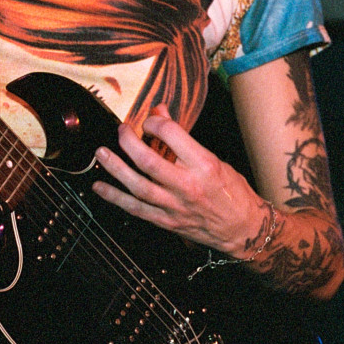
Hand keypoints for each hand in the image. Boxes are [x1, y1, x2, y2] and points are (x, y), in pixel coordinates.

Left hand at [91, 105, 267, 255]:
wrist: (243, 229)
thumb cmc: (233, 193)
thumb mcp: (215, 160)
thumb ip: (184, 141)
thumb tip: (160, 114)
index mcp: (204, 166)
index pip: (172, 135)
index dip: (155, 122)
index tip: (149, 120)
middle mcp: (187, 186)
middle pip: (149, 161)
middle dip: (129, 142)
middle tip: (121, 130)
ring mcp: (175, 206)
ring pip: (137, 186)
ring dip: (115, 168)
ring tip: (101, 152)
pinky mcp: (167, 222)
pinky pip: (135, 209)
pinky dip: (115, 197)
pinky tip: (100, 187)